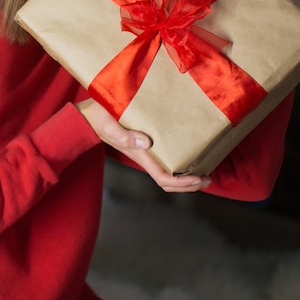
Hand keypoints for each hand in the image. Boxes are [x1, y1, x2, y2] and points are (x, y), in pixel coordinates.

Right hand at [76, 98, 210, 192]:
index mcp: (140, 156)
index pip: (163, 178)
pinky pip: (166, 159)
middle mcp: (145, 157)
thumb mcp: (109, 125)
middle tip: (209, 177)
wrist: (90, 116)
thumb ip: (124, 136)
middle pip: (169, 182)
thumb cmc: (100, 119)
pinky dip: (181, 162)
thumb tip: (146, 142)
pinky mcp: (146, 144)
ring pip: (169, 173)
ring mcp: (146, 152)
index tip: (199, 177)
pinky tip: (191, 154)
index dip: (182, 183)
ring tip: (205, 169)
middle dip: (190, 184)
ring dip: (187, 176)